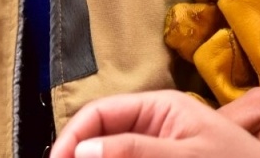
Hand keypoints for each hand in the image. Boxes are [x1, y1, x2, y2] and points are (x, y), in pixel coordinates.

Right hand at [51, 91, 259, 157]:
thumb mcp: (187, 155)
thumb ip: (136, 151)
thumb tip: (85, 150)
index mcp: (160, 106)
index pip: (100, 113)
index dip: (73, 137)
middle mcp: (155, 124)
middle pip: (102, 136)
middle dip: (82, 153)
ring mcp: (159, 146)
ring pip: (113, 152)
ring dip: (96, 157)